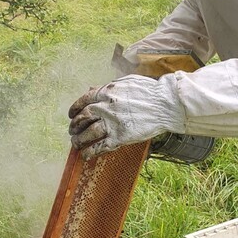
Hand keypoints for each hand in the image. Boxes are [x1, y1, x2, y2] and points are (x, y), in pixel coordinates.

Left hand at [68, 74, 184, 158]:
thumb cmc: (149, 92)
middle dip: (75, 125)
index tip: (72, 115)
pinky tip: (86, 155)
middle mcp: (106, 107)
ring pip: (88, 133)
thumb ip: (107, 87)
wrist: (165, 104)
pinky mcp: (120, 137)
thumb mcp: (126, 82)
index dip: (74, 109)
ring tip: (75, 143)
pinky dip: (90, 151)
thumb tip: (91, 89)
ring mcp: (112, 123)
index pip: (83, 101)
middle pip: (82, 118)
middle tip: (72, 130)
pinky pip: (100, 146)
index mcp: (106, 92)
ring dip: (79, 140)